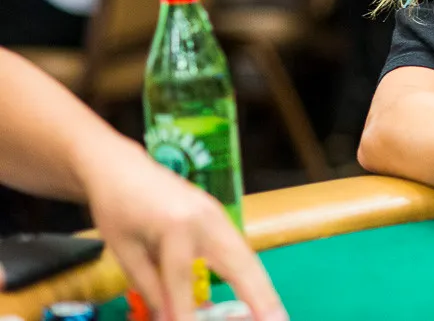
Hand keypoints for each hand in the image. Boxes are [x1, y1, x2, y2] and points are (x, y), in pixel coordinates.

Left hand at [81, 143, 284, 320]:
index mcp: (175, 225)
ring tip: (276, 316)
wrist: (123, 168)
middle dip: (259, 298)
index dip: (186, 312)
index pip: (183, 279)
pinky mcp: (221, 217)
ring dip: (264, 289)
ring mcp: (219, 215)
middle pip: (239, 263)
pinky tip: (260, 296)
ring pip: (248, 257)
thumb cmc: (117, 209)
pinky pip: (241, 251)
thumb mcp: (124, 252)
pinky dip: (253, 276)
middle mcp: (206, 219)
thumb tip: (169, 319)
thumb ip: (150, 287)